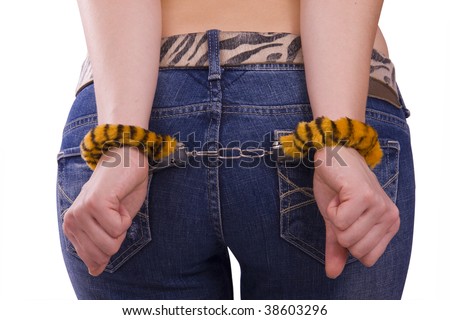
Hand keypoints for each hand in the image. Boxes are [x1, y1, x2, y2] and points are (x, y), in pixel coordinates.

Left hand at [63, 147, 148, 275]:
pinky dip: (125, 216)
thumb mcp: (113, 224)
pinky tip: (119, 199)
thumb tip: (95, 272)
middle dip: (118, 236)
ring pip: (111, 243)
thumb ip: (101, 247)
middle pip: (104, 253)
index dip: (112, 243)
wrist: (125, 158)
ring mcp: (81, 212)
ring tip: (116, 205)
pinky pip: (118, 228)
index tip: (112, 221)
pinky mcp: (94, 204)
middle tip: (115, 213)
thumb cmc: (121, 190)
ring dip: (122, 225)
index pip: (94, 259)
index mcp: (72, 228)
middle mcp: (72, 221)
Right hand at [313, 146, 399, 278]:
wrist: (334, 156)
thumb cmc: (339, 187)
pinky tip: (339, 193)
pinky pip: (340, 221)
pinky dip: (331, 208)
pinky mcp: (364, 196)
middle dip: (340, 229)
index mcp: (389, 225)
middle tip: (344, 207)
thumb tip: (332, 273)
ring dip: (335, 217)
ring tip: (342, 199)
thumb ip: (338, 248)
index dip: (348, 240)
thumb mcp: (337, 222)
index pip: (366, 258)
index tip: (347, 218)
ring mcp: (379, 206)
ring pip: (347, 236)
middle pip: (355, 249)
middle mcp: (389, 216)